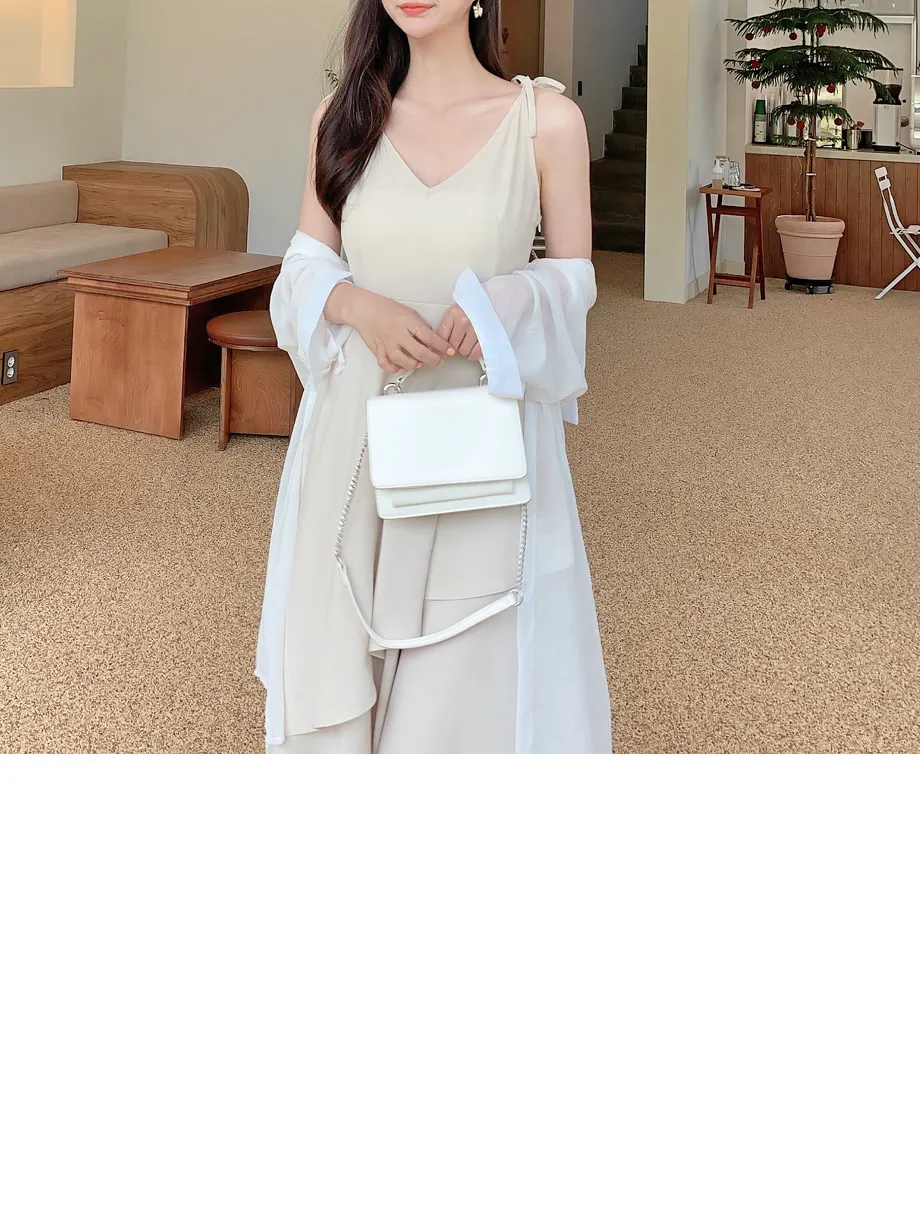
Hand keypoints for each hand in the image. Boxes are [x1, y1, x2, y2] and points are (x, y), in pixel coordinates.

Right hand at [333, 285, 451, 373]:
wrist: (363, 308)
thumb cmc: (386, 309)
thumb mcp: (408, 312)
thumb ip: (419, 326)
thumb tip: (431, 340)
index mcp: (407, 321)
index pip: (428, 335)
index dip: (441, 345)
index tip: (449, 350)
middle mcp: (398, 333)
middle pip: (419, 352)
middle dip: (432, 359)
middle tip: (438, 361)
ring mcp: (387, 343)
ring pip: (403, 361)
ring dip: (415, 365)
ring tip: (420, 363)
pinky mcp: (378, 350)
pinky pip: (387, 364)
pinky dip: (395, 368)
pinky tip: (401, 367)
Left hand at [437, 304, 482, 361]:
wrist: (491, 300)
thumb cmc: (473, 306)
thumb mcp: (457, 310)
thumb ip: (448, 324)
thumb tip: (440, 342)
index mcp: (454, 313)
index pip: (441, 335)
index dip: (441, 344)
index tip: (442, 347)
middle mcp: (464, 321)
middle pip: (452, 345)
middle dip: (455, 346)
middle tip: (459, 341)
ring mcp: (475, 330)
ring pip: (463, 351)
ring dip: (464, 350)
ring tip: (468, 343)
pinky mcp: (486, 337)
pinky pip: (475, 353)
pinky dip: (473, 354)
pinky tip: (473, 349)